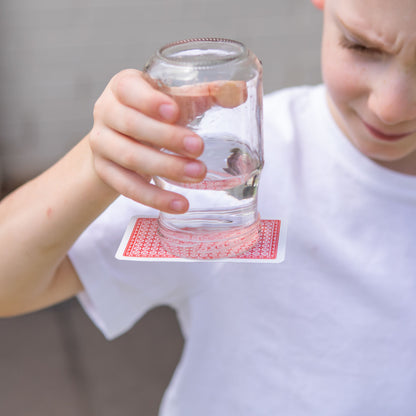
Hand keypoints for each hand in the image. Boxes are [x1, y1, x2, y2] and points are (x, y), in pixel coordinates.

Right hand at [89, 69, 246, 213]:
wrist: (120, 139)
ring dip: (165, 168)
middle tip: (199, 148)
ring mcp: (101, 143)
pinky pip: (126, 186)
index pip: (129, 89)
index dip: (149, 101)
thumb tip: (240, 91)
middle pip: (131, 125)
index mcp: (123, 87)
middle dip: (166, 138)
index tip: (175, 112)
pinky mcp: (105, 171)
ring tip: (197, 175)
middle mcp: (106, 112)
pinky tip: (179, 205)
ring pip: (129, 157)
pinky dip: (153, 197)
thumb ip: (203, 94)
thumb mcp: (174, 100)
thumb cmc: (153, 115)